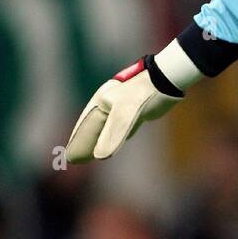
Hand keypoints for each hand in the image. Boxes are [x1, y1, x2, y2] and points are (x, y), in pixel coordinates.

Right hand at [65, 40, 200, 162]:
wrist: (168, 78)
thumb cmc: (146, 93)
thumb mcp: (127, 115)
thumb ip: (112, 135)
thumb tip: (99, 156)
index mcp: (101, 101)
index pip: (85, 126)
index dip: (78, 142)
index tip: (70, 158)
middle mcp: (108, 103)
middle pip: (92, 128)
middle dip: (84, 143)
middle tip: (75, 160)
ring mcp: (121, 106)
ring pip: (105, 128)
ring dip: (98, 141)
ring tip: (89, 155)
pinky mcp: (135, 110)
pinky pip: (119, 127)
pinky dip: (113, 137)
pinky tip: (113, 143)